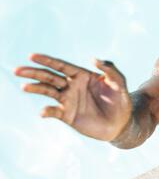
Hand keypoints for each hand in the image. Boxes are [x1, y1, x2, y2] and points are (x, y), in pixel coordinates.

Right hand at [14, 54, 131, 141]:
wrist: (121, 123)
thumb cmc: (120, 100)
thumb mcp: (119, 83)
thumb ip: (110, 70)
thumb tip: (93, 59)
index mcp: (82, 75)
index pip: (61, 66)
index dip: (47, 61)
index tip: (32, 56)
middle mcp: (72, 86)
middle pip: (50, 77)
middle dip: (34, 72)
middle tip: (17, 70)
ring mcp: (68, 100)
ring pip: (48, 92)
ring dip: (36, 89)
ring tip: (25, 86)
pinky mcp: (68, 115)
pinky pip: (54, 112)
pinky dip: (48, 111)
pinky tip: (44, 111)